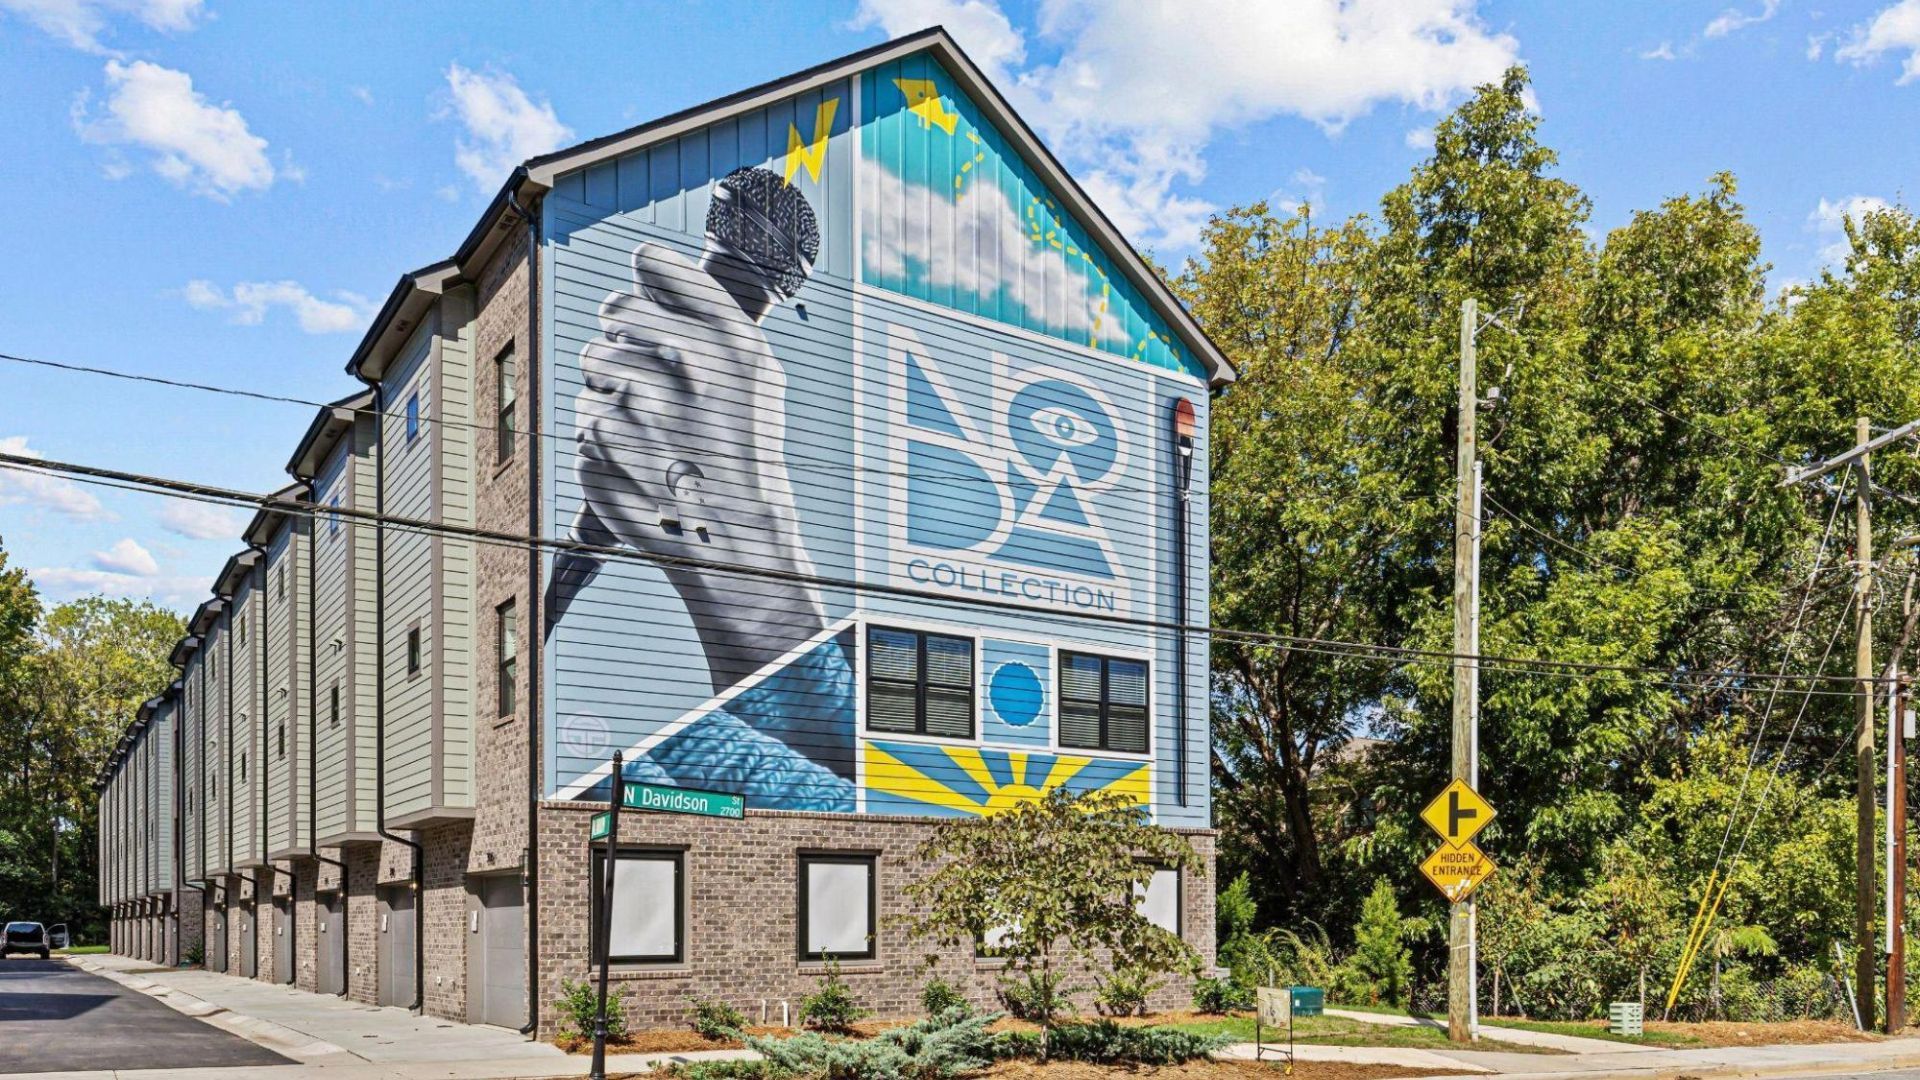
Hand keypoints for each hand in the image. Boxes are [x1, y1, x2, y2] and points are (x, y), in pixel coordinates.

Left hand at [572, 243, 825, 686]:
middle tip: (651, 385)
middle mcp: (684, 365)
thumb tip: (645, 265)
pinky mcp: (601, 446)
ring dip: (611, 397)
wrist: (738, 539)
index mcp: (727, 337)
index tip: (654, 317)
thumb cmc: (745, 448)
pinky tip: (639, 465)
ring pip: (592, 369)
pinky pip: (583, 421)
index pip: (650, 265)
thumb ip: (707, 313)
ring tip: (652, 435)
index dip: (647, 289)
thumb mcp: (756, 372)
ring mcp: (638, 407)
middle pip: (612, 313)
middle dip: (625, 344)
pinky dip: (603, 443)